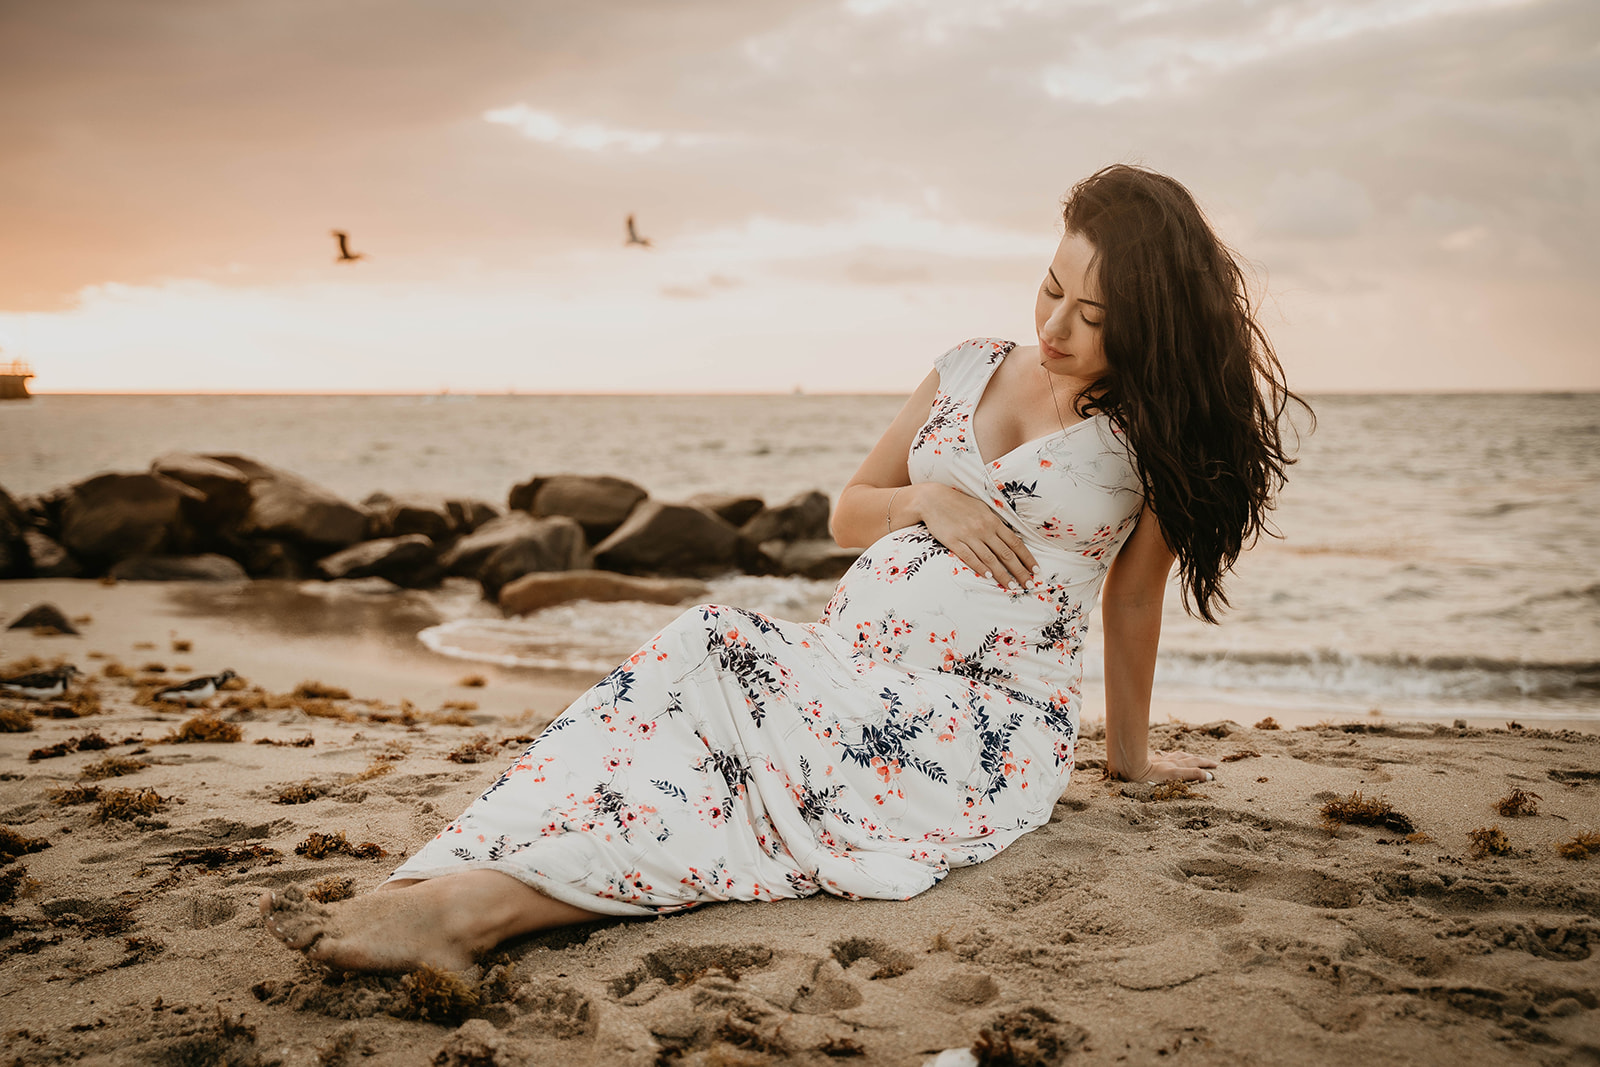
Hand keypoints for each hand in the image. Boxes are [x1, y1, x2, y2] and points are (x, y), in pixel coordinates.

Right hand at [916, 484, 1038, 589]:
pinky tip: (988, 577)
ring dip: (1002, 575)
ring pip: (990, 559)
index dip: (1027, 558)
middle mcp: (984, 529)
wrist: (933, 499)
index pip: (1015, 543)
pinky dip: (980, 567)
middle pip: (1006, 554)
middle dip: (1019, 571)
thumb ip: (995, 523)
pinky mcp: (953, 541)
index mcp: (993, 520)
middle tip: (1029, 585)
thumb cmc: (960, 504)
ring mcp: (968, 535)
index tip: (1035, 570)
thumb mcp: (982, 508)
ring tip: (1011, 586)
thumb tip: (1010, 539)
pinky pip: (969, 557)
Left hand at [1124, 749, 1218, 783]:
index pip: (1195, 764)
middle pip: (1188, 758)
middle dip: (1200, 760)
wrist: (1131, 767)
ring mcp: (1161, 760)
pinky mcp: (1152, 760)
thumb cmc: (1151, 774)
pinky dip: (1170, 756)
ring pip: (1177, 756)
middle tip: (1210, 762)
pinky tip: (1166, 756)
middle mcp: (1170, 760)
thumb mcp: (1174, 775)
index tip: (1215, 767)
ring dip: (1187, 757)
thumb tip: (1207, 775)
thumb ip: (1191, 774)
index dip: (1205, 765)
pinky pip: (1165, 756)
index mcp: (1177, 765)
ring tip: (1192, 757)